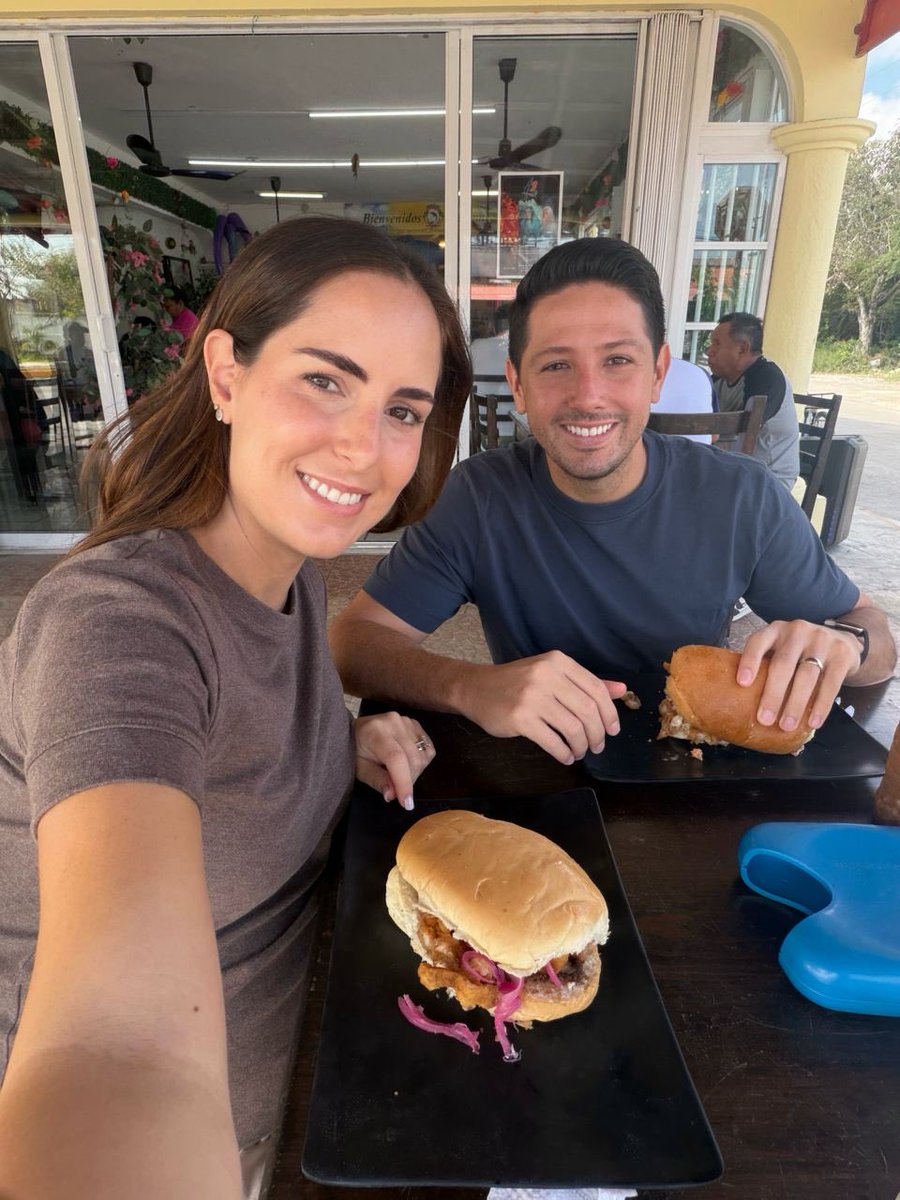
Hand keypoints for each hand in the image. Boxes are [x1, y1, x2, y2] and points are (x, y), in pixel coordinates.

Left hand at [354, 712, 435, 811]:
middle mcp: (394, 722)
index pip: (396, 758)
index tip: (407, 803)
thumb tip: (392, 795)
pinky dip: (421, 762)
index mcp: (376, 732)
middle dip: (408, 781)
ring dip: (414, 773)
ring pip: (422, 756)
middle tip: (397, 791)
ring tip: (399, 775)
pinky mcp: (415, 725)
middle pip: (412, 759)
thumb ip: (377, 780)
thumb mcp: (360, 769)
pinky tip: (409, 764)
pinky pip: (428, 748)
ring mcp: (407, 721)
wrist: (357, 731)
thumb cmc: (355, 751)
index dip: (403, 782)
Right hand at [459, 651, 627, 764]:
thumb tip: (622, 690)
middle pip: (587, 710)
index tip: (612, 730)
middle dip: (597, 734)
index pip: (596, 689)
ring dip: (581, 745)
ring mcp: (532, 697)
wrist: (475, 688)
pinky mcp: (520, 718)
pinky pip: (552, 741)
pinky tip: (565, 756)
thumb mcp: (551, 674)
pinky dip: (564, 753)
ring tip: (580, 752)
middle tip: (597, 746)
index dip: (610, 713)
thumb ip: (585, 682)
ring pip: (573, 728)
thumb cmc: (516, 682)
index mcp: (558, 662)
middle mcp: (546, 676)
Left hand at [737, 620, 862, 732]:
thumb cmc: (801, 651)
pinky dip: (821, 705)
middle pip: (783, 664)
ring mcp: (821, 640)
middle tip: (764, 719)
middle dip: (772, 694)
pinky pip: (831, 683)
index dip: (749, 661)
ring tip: (786, 726)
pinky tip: (813, 722)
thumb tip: (740, 701)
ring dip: (795, 704)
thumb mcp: (782, 648)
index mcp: (776, 630)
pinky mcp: (842, 654)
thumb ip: (767, 665)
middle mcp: (797, 631)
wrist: (844, 640)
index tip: (742, 683)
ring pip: (807, 675)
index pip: (758, 642)